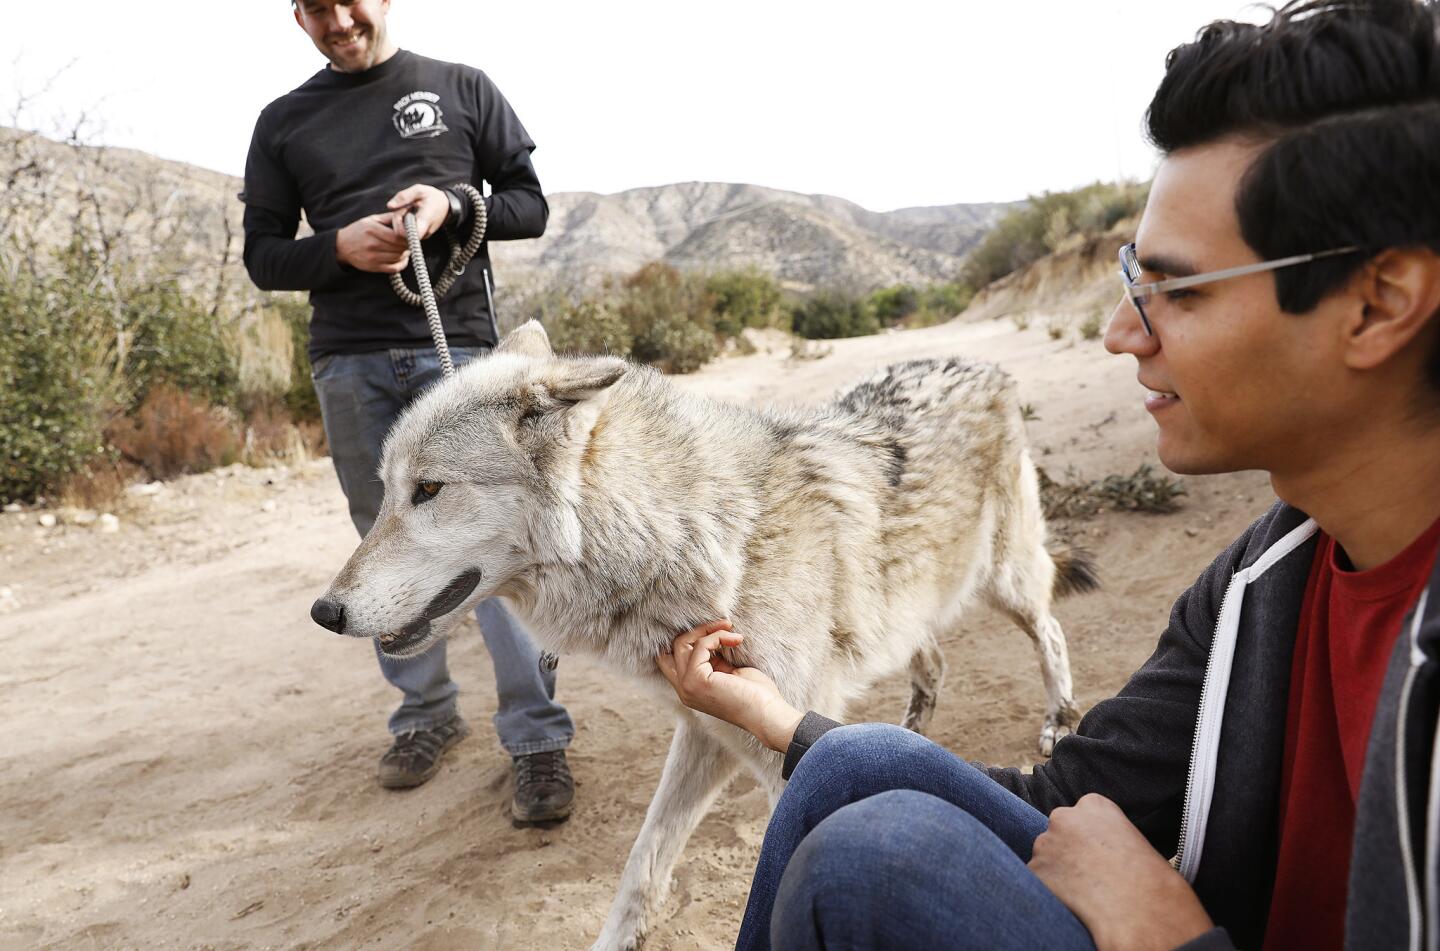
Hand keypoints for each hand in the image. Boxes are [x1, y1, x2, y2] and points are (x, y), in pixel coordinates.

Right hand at [335, 213, 410, 272]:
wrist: (342, 246)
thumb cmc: (359, 231)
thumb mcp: (372, 219)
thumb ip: (389, 217)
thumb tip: (407, 215)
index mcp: (373, 230)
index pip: (398, 236)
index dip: (408, 236)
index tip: (412, 235)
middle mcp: (373, 244)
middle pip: (399, 247)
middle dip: (408, 245)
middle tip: (411, 242)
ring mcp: (373, 257)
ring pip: (398, 257)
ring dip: (405, 253)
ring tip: (406, 248)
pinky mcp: (374, 267)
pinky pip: (394, 268)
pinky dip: (402, 264)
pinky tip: (402, 258)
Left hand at [386, 184, 449, 241]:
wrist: (446, 206)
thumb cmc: (433, 197)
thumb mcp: (419, 190)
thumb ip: (404, 196)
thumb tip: (389, 206)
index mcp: (424, 220)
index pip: (408, 233)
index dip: (399, 223)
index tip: (403, 210)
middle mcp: (423, 232)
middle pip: (401, 233)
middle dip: (397, 219)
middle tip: (405, 207)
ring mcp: (421, 236)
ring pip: (402, 234)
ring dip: (400, 221)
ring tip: (408, 210)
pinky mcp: (419, 237)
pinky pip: (405, 234)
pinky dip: (403, 224)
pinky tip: (409, 215)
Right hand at [657, 621, 803, 751]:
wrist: (767, 714)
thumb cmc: (756, 695)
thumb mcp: (730, 672)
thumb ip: (714, 660)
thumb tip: (711, 638)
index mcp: (691, 690)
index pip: (672, 658)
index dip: (691, 640)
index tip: (720, 630)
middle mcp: (684, 690)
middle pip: (672, 648)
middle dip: (695, 631)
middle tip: (723, 626)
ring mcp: (687, 687)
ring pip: (682, 644)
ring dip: (708, 630)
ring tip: (731, 631)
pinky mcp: (696, 680)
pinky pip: (700, 646)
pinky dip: (718, 636)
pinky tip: (736, 640)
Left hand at [1029, 794, 1213, 950]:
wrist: (1141, 909)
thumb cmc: (1150, 878)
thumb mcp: (1133, 840)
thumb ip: (1107, 834)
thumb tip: (1098, 849)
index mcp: (1094, 805)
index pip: (1079, 816)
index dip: (1087, 839)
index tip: (1096, 855)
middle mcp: (1064, 817)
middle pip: (1058, 833)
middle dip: (1066, 852)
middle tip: (1086, 875)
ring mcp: (1045, 843)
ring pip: (1046, 857)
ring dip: (1057, 871)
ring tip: (1083, 892)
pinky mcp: (1035, 870)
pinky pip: (1038, 881)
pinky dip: (1049, 891)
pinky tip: (1072, 902)